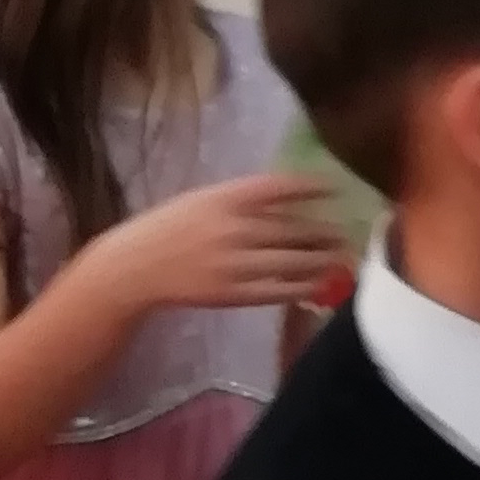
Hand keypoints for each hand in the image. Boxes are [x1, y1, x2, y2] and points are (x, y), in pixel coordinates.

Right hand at [88, 173, 347, 321]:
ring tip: (340, 257)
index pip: (279, 187)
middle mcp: (232, 227)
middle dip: (323, 231)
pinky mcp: (232, 292)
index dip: (311, 186)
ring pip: (291, 260)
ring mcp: (233, 262)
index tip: (334, 188)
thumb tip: (289, 201)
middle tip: (345, 232)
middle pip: (293, 228)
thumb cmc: (169, 228)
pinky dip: (302, 286)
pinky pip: (277, 289)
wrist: (134, 267)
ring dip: (321, 259)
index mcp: (224, 198)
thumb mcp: (202, 201)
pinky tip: (319, 284)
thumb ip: (242, 200)